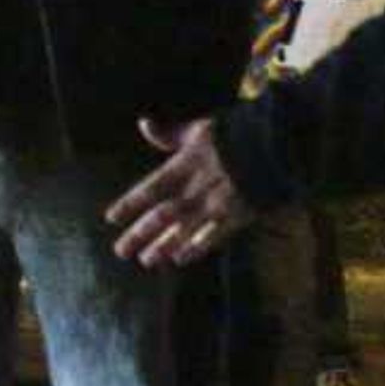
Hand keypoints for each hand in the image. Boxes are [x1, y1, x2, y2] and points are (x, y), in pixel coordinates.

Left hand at [104, 115, 252, 268]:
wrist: (274, 146)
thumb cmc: (233, 134)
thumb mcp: (198, 130)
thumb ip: (170, 134)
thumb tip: (144, 125)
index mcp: (184, 165)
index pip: (150, 189)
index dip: (130, 204)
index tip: (111, 219)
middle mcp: (196, 189)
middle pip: (162, 216)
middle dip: (140, 234)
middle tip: (120, 251)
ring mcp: (216, 205)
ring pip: (183, 231)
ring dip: (163, 246)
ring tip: (146, 261)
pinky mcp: (236, 216)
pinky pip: (212, 237)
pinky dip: (196, 248)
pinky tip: (180, 258)